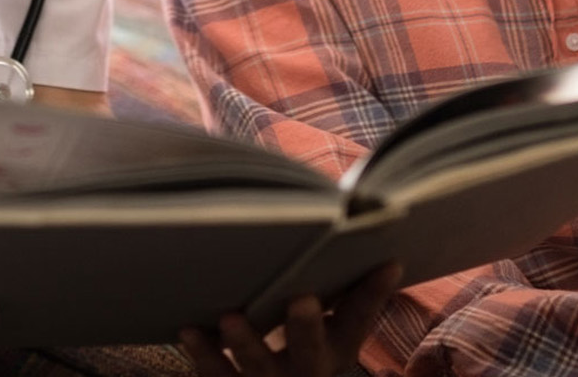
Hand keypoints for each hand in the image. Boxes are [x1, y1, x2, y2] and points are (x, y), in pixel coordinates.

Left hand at [179, 263, 401, 376]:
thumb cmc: (301, 336)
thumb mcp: (326, 320)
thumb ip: (334, 283)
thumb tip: (343, 216)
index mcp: (337, 346)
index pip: (359, 319)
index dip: (375, 293)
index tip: (388, 261)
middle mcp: (309, 369)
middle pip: (311, 351)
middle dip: (306, 328)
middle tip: (302, 301)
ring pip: (261, 369)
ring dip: (246, 344)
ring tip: (230, 318)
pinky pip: (219, 376)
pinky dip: (204, 354)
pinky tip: (188, 328)